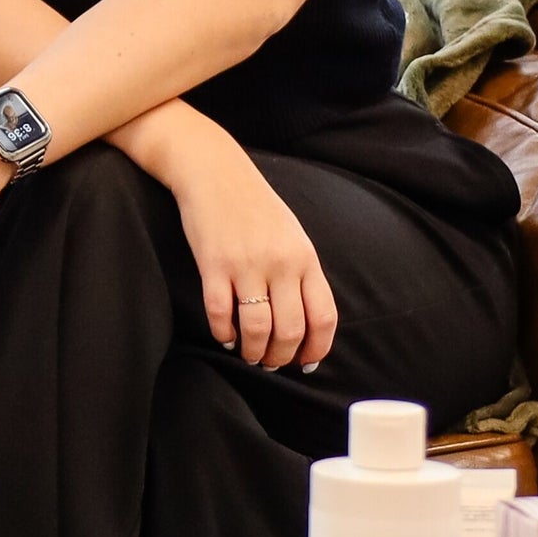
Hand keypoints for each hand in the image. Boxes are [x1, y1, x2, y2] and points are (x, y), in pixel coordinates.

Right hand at [147, 132, 337, 370]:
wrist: (216, 172)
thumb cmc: (255, 207)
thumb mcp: (292, 237)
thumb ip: (302, 274)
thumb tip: (306, 323)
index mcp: (305, 258)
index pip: (323, 316)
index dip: (317, 348)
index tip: (306, 364)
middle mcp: (281, 264)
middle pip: (290, 330)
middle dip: (281, 357)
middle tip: (271, 363)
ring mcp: (246, 264)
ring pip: (257, 328)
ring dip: (253, 352)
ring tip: (249, 355)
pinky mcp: (213, 264)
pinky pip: (220, 313)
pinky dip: (223, 333)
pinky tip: (225, 336)